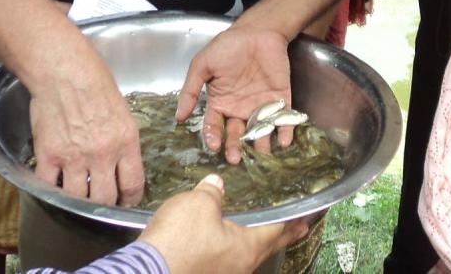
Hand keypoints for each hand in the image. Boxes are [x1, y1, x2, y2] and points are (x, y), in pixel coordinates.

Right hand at [29, 53, 144, 205]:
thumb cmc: (94, 81)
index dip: (130, 199)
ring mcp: (74, 157)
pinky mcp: (48, 155)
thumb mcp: (122, 110)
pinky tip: (53, 187)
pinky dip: (50, 191)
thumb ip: (122, 139)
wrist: (63, 70)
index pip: (133, 184)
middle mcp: (102, 153)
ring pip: (78, 200)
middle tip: (101, 203)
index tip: (125, 201)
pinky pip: (48, 187)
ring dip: (78, 201)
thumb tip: (121, 161)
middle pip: (105, 199)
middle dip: (104, 205)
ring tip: (78, 197)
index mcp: (126, 140)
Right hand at [139, 174, 307, 272]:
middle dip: (279, 236)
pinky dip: (231, 249)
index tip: (307, 218)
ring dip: (253, 243)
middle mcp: (239, 267)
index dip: (293, 222)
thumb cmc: (178, 238)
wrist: (144, 273)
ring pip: (244, 257)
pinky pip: (225, 262)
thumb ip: (213, 193)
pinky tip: (222, 242)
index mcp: (246, 248)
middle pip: (265, 248)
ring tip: (257, 230)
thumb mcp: (199, 204)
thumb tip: (216, 185)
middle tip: (296, 227)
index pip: (278, 232)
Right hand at [176, 27, 291, 163]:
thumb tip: (178, 117)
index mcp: (221, 103)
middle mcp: (239, 109)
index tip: (213, 145)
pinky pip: (283, 119)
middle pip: (237, 134)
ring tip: (261, 153)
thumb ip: (191, 90)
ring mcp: (260, 106)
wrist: (258, 32)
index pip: (215, 126)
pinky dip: (285, 131)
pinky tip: (284, 141)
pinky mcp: (281, 100)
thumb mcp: (203, 65)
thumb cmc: (228, 46)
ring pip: (259, 131)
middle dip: (236, 147)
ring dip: (261, 144)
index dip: (213, 136)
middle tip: (235, 159)